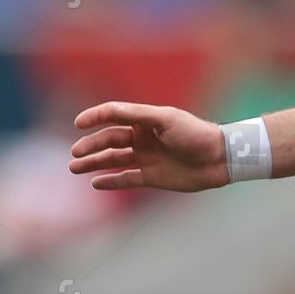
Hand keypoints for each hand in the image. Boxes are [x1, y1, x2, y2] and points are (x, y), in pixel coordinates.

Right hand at [69, 103, 229, 191]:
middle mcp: (143, 138)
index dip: (94, 117)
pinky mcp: (153, 177)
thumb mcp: (166, 119)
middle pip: (109, 140)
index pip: (113, 115)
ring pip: (113, 160)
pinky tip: (95, 182)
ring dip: (94, 163)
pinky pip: (126, 178)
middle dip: (90, 146)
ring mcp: (147, 158)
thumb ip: (137, 116)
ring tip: (74, 168)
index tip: (78, 124)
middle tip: (75, 153)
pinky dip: (111, 180)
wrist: (219, 159)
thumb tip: (109, 111)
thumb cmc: (195, 134)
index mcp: (145, 120)